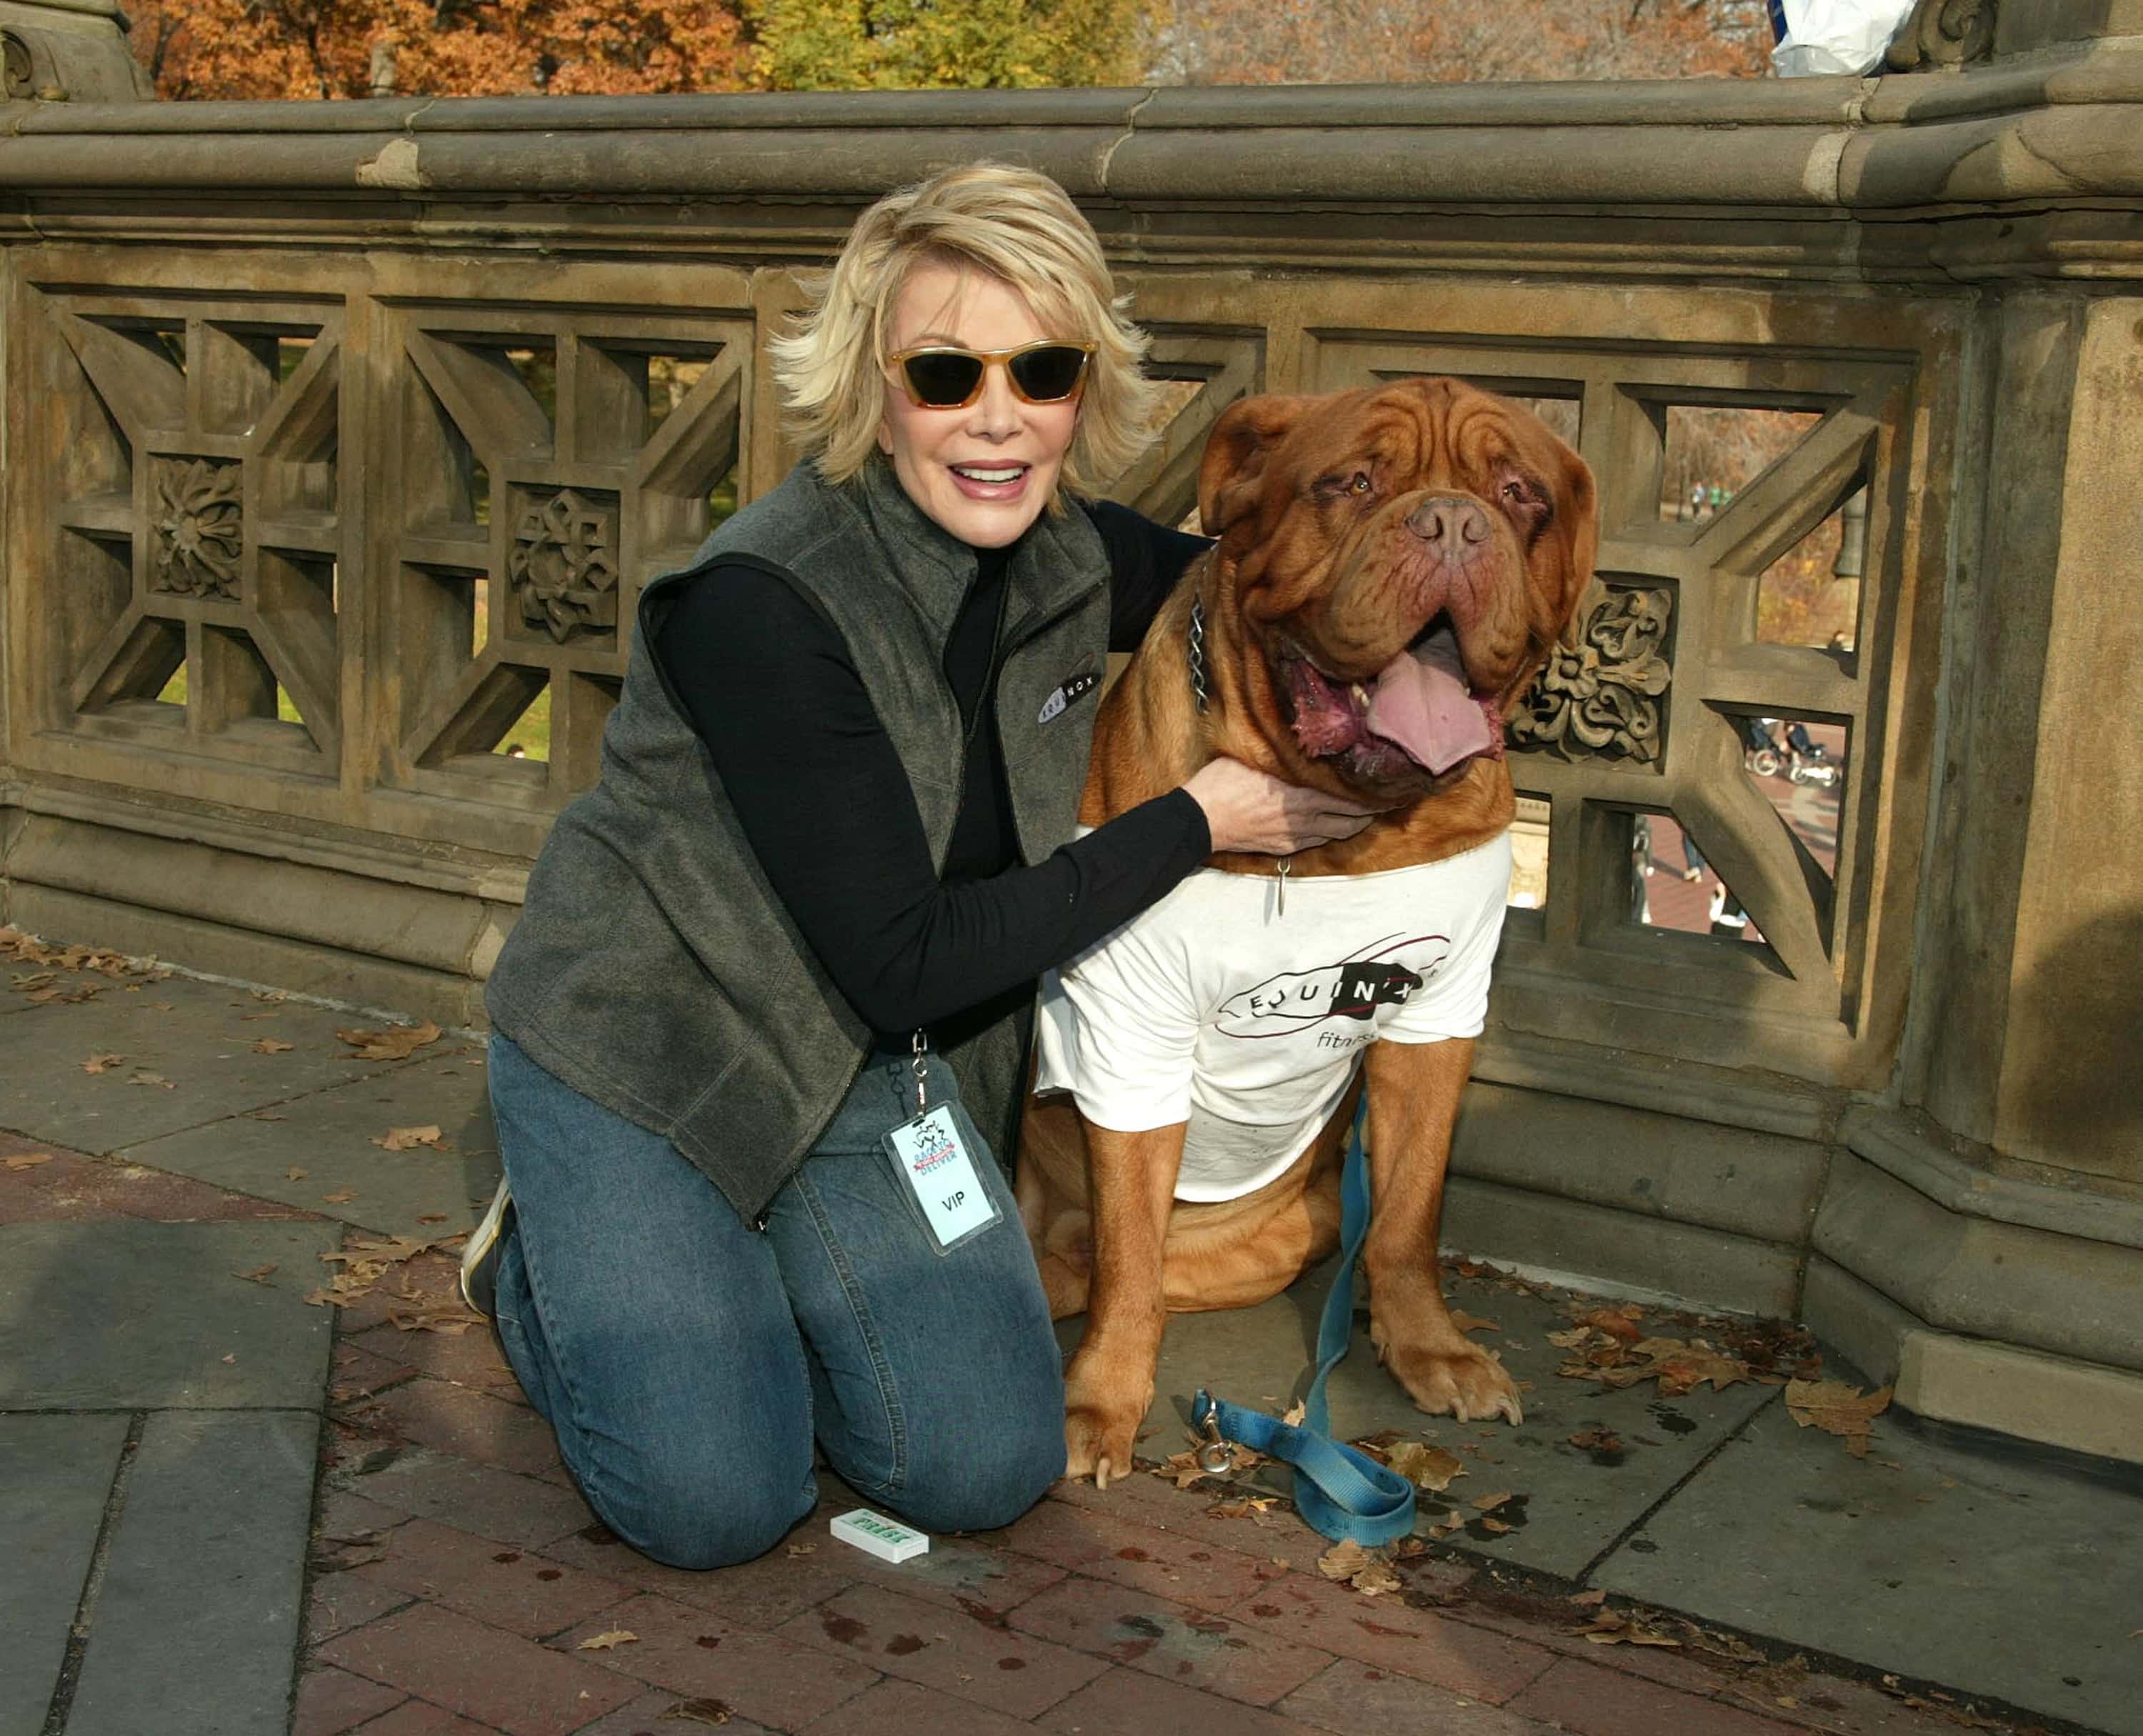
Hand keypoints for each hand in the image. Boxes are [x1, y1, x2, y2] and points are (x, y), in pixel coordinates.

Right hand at [1180, 756, 1388, 856]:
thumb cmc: (1221, 782)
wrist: (1198, 820)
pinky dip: (1330, 832)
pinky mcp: (1282, 848)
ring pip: (1336, 834)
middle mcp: (1303, 819)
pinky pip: (1316, 842)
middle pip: (1351, 820)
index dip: (1370, 792)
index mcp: (1300, 794)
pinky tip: (1332, 824)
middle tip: (1382, 799)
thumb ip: (1283, 753)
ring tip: (1364, 812)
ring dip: (1353, 824)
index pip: (1348, 796)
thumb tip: (1301, 739)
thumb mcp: (1254, 756)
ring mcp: (1293, 837)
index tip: (1384, 783)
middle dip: (1369, 811)